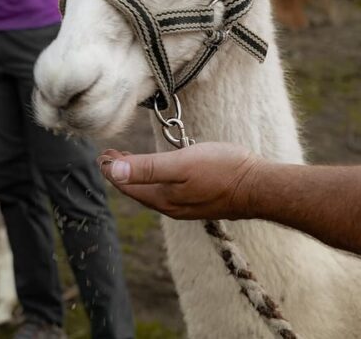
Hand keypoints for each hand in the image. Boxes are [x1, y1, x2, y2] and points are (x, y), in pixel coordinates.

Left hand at [98, 142, 262, 219]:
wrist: (258, 187)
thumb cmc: (223, 171)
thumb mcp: (182, 164)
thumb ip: (148, 168)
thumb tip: (113, 171)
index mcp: (163, 198)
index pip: (128, 184)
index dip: (112, 170)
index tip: (101, 155)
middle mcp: (171, 206)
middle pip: (138, 188)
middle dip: (122, 172)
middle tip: (109, 155)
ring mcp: (186, 204)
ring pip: (153, 190)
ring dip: (139, 174)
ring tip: (130, 160)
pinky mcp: (200, 198)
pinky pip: (169, 190)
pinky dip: (157, 177)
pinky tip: (163, 169)